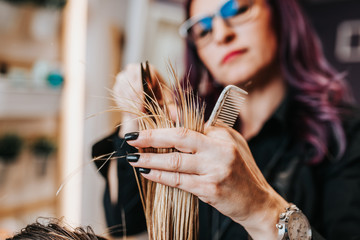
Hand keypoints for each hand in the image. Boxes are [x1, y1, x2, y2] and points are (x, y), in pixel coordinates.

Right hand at [113, 63, 165, 136]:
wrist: (147, 102)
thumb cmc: (159, 98)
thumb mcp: (167, 102)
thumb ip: (172, 108)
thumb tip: (177, 116)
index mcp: (148, 69)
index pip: (142, 75)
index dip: (141, 90)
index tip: (142, 104)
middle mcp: (133, 70)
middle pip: (130, 83)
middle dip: (135, 100)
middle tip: (140, 112)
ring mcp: (123, 77)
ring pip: (123, 91)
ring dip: (130, 104)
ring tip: (138, 114)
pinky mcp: (116, 87)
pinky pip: (118, 97)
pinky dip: (124, 106)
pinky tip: (131, 113)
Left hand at [125, 126, 287, 239]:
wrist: (257, 201)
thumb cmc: (242, 170)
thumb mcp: (229, 142)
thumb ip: (205, 129)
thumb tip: (174, 116)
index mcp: (222, 136)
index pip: (187, 127)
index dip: (162, 127)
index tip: (144, 128)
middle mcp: (219, 151)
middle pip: (179, 138)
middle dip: (151, 137)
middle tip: (131, 138)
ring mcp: (214, 171)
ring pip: (175, 162)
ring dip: (150, 160)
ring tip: (133, 158)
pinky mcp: (209, 190)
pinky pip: (178, 181)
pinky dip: (160, 177)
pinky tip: (147, 173)